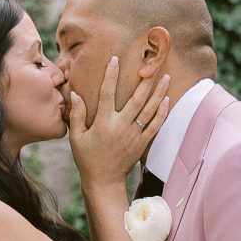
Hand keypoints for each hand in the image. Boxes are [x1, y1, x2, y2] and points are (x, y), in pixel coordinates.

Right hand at [68, 55, 168, 193]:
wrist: (104, 181)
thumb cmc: (87, 158)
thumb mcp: (77, 137)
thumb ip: (77, 115)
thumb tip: (74, 94)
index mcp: (104, 123)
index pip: (107, 93)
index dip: (110, 75)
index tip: (115, 59)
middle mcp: (121, 126)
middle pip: (137, 99)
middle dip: (145, 80)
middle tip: (153, 64)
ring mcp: (134, 135)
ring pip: (150, 110)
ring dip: (159, 93)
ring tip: (166, 77)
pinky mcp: (142, 143)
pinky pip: (155, 125)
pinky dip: (162, 112)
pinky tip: (166, 100)